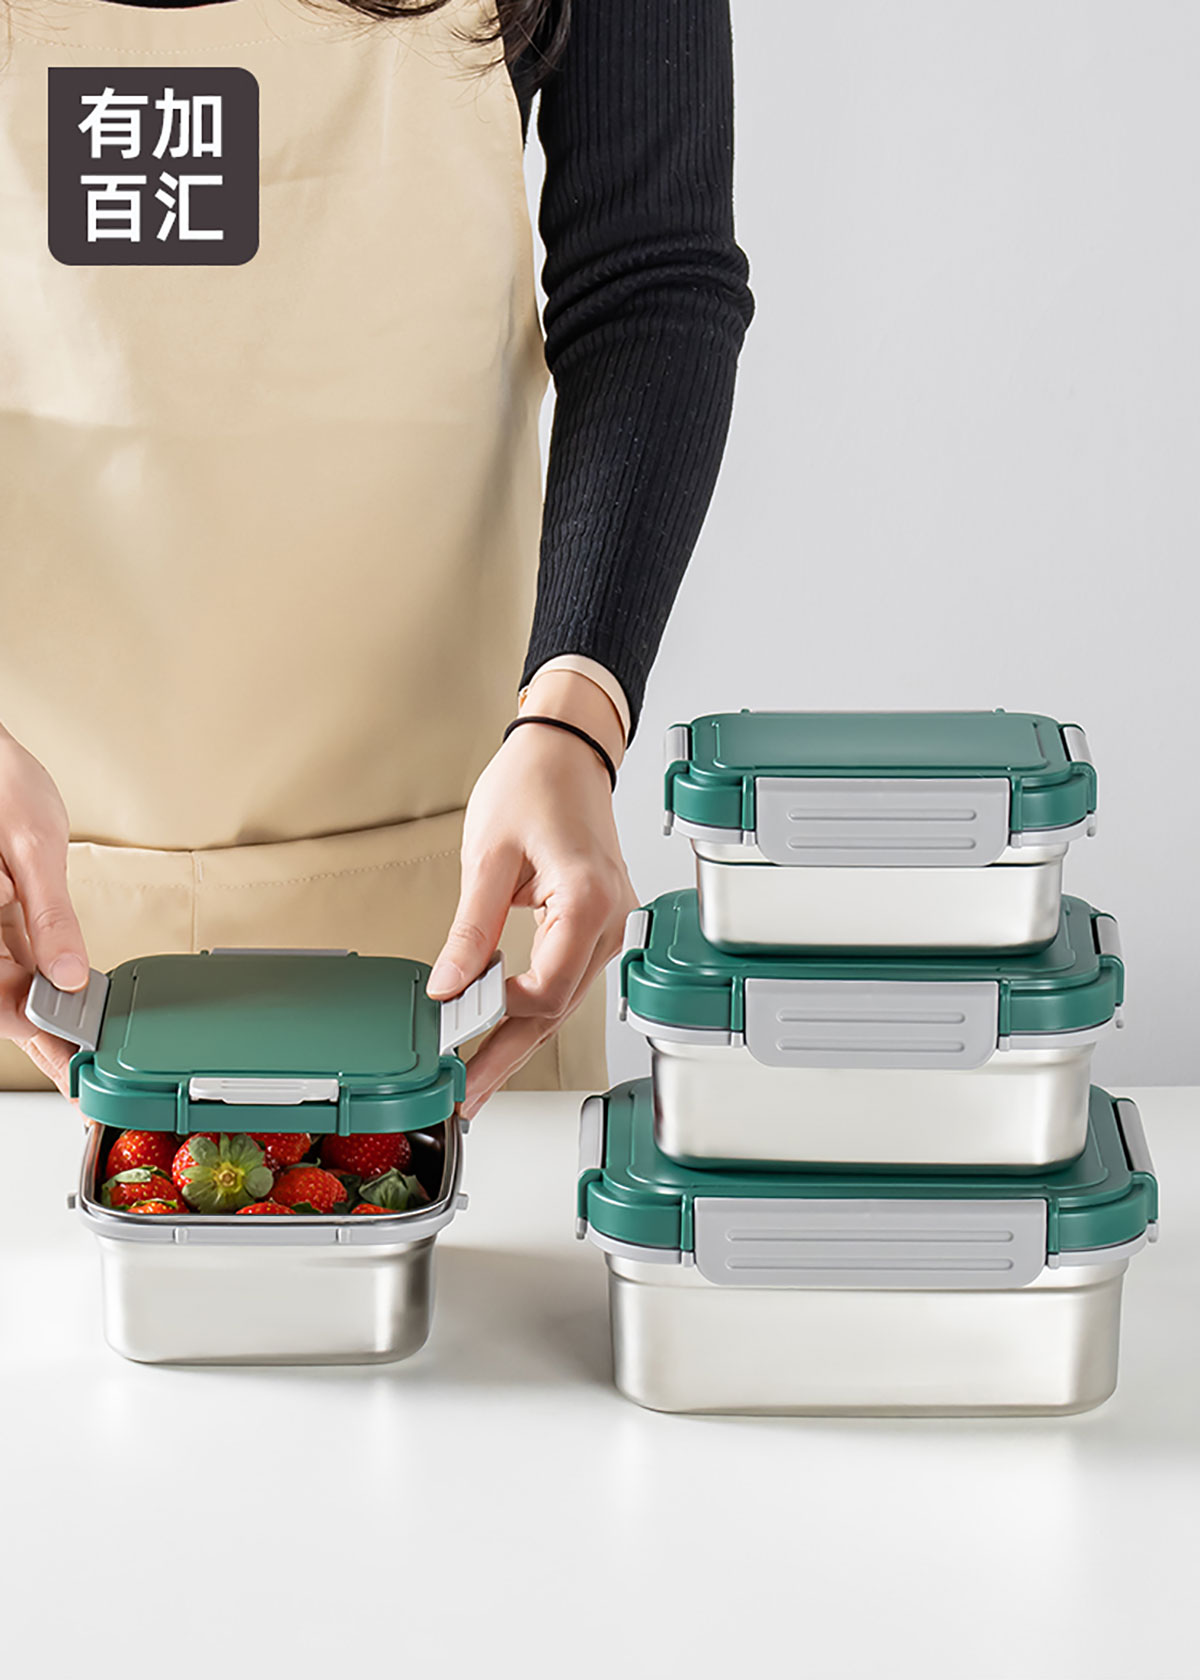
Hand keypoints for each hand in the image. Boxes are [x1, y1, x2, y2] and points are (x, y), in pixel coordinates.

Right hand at [0, 725, 89, 1096]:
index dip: (41, 1046)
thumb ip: (49, 916)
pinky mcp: (3, 912)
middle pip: (10, 1001)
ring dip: (51, 1014)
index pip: (7, 1005)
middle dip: (50, 1038)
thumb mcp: (31, 846)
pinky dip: (50, 979)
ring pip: (17, 984)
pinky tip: (78, 997)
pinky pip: (23, 956)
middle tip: (89, 1077)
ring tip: (89, 1050)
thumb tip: (70, 975)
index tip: (73, 1079)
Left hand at [428, 672, 636, 1115]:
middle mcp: (609, 921)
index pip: (545, 989)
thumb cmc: (533, 785)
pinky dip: (531, 1010)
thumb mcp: (488, 855)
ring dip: (518, 1041)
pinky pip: (564, 980)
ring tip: (476, 1080)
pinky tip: (501, 1034)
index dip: (495, 1020)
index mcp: (587, 900)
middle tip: (465, 1097)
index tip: (452, 1035)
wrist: (567, 749)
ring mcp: (608, 927)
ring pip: (562, 1003)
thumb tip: (447, 987)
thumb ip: (469, 929)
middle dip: (505, 1056)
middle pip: (555, 1010)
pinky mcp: (596, 926)